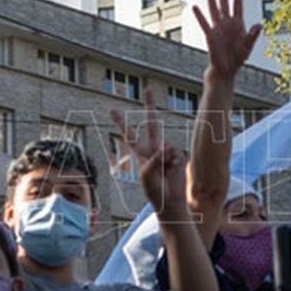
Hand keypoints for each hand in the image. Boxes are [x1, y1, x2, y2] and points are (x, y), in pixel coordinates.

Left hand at [110, 88, 187, 217]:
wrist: (170, 201)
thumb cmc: (154, 191)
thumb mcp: (146, 175)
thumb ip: (154, 159)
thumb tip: (166, 146)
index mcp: (140, 153)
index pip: (129, 135)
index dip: (121, 123)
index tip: (112, 110)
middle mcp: (153, 148)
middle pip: (151, 123)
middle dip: (149, 105)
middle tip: (148, 88)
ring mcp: (166, 151)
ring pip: (165, 144)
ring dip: (163, 159)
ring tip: (163, 173)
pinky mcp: (178, 155)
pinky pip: (174, 152)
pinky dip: (172, 162)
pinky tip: (172, 171)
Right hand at [191, 0, 261, 78]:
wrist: (227, 70)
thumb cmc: (238, 58)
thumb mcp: (248, 46)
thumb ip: (253, 35)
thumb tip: (259, 25)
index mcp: (238, 23)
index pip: (237, 3)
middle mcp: (227, 23)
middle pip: (224, 2)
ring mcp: (218, 28)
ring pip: (214, 9)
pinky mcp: (210, 36)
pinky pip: (204, 24)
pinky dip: (200, 16)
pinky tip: (195, 7)